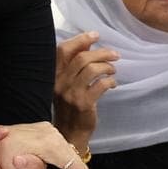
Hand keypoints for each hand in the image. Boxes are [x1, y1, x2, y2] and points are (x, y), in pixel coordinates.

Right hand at [53, 31, 118, 150]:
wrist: (69, 133)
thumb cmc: (70, 105)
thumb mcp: (67, 84)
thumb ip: (75, 65)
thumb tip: (90, 43)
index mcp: (52, 75)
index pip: (62, 50)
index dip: (79, 40)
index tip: (95, 35)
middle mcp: (58, 82)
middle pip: (81, 58)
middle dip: (101, 53)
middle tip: (115, 55)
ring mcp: (70, 93)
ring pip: (91, 69)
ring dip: (107, 67)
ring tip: (113, 70)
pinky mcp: (83, 103)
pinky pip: (100, 84)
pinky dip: (110, 81)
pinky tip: (112, 84)